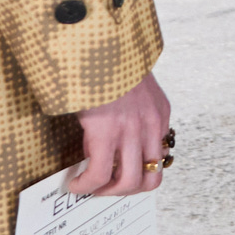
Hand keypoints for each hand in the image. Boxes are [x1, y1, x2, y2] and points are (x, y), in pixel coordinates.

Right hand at [71, 70, 172, 195]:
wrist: (98, 42)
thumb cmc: (110, 61)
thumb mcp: (132, 88)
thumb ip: (130, 114)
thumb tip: (105, 143)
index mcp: (160, 113)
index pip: (160, 158)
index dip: (138, 172)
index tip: (118, 174)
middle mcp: (152, 125)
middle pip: (151, 179)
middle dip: (126, 191)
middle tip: (105, 188)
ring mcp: (131, 130)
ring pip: (128, 183)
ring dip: (106, 192)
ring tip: (89, 188)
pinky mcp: (106, 132)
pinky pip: (99, 174)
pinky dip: (86, 185)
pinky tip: (74, 183)